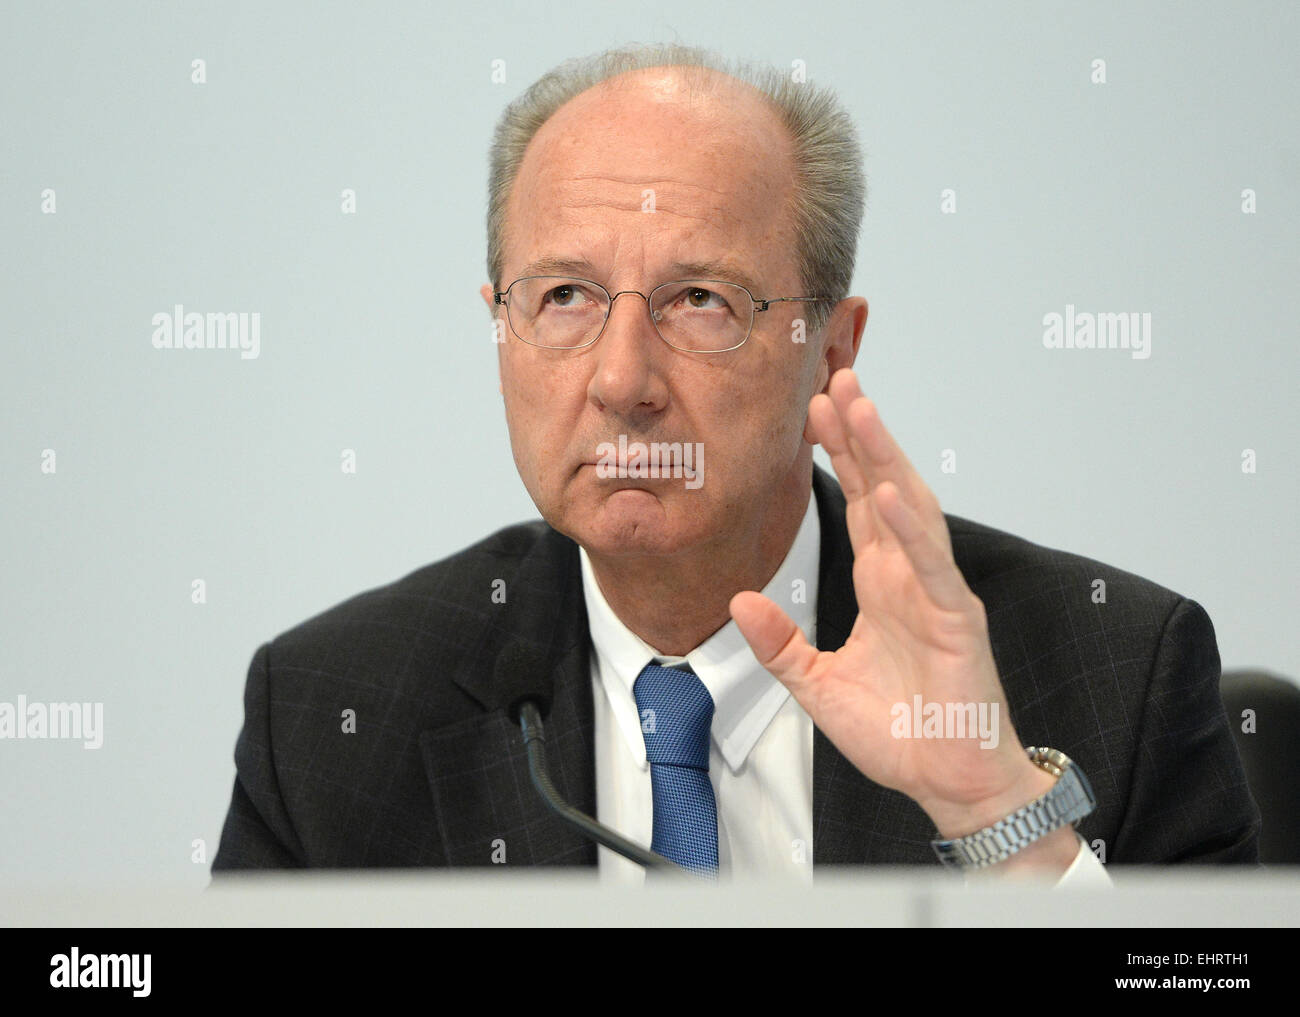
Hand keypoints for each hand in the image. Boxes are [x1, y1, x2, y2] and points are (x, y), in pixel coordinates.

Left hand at [731, 368, 1060, 847]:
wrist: (947, 781)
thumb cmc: (900, 731)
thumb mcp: (817, 684)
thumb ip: (780, 643)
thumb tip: (738, 599)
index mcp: (881, 583)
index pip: (858, 502)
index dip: (839, 455)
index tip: (814, 407)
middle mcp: (908, 575)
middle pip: (882, 486)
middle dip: (858, 433)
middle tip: (833, 376)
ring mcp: (934, 591)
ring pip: (909, 508)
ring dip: (884, 456)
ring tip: (859, 406)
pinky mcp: (955, 620)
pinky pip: (931, 566)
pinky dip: (912, 528)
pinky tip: (891, 491)